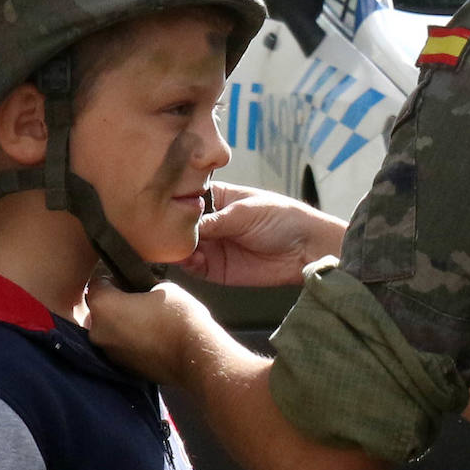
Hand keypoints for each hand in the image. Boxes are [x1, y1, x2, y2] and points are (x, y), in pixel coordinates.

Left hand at [86, 276, 221, 388]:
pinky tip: (152, 337)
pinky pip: (120, 346)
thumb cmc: (180, 317)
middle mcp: (97, 331)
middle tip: (141, 300)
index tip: (130, 280)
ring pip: (110, 329)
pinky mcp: (121, 367)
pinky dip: (130, 341)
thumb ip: (142, 286)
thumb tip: (141, 290)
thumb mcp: (163, 286)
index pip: (97, 283)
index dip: (114, 278)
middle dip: (116, 303)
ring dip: (123, 324)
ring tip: (149, 321)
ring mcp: (108, 352)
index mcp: (103, 306)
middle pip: (100, 309)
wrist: (195, 356)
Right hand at [180, 182, 347, 285]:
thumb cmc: (282, 219)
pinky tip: (191, 259)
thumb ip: (214, 220)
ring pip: (183, 248)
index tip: (163, 207)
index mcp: (218, 199)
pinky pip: (194, 268)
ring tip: (181, 246)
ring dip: (178, 248)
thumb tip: (185, 224)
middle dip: (172, 229)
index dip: (174, 203)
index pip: (187, 199)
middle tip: (166, 231)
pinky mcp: (217, 270)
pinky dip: (188, 265)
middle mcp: (211, 222)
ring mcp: (213, 246)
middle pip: (181, 226)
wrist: (306, 248)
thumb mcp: (245, 213)